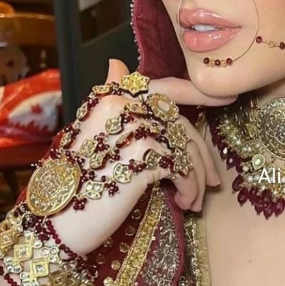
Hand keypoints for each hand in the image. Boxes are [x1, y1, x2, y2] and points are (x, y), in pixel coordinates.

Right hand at [48, 60, 235, 254]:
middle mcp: (123, 104)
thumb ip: (116, 104)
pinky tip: (183, 203)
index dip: (197, 93)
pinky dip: (188, 187)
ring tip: (193, 200)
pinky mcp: (142, 155)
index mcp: (112, 96)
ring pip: (184, 147)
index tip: (226, 99)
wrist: (58, 221)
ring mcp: (134, 127)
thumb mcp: (96, 136)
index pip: (164, 89)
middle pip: (180, 123)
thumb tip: (118, 63)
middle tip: (214, 180)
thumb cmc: (79, 181)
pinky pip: (182, 167)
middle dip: (202, 152)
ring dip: (195, 178)